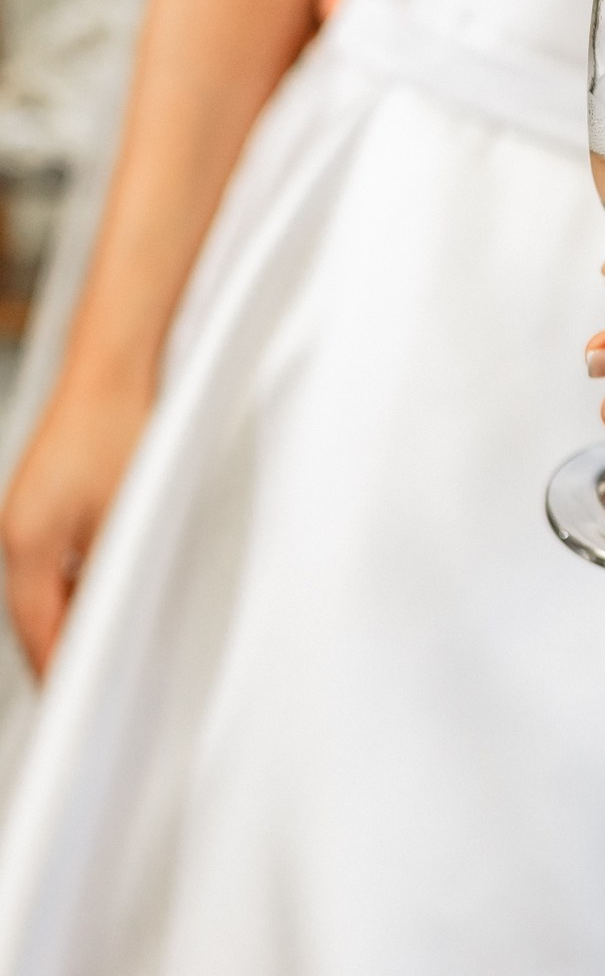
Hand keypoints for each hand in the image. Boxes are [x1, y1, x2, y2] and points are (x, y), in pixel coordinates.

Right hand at [1, 379, 152, 677]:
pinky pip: (46, 563)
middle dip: (60, 650)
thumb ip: (113, 576)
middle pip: (31, 616)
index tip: (83, 697)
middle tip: (92, 687)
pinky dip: (67, 587)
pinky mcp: (37, 504)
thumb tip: (113, 622)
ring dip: (65, 618)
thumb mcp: (128, 518)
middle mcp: (13, 536)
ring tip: (98, 651)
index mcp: (27, 547)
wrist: (112, 372)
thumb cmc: (123, 432)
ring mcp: (21, 518)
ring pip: (38, 590)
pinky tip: (96, 597)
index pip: (38, 632)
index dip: (62, 668)